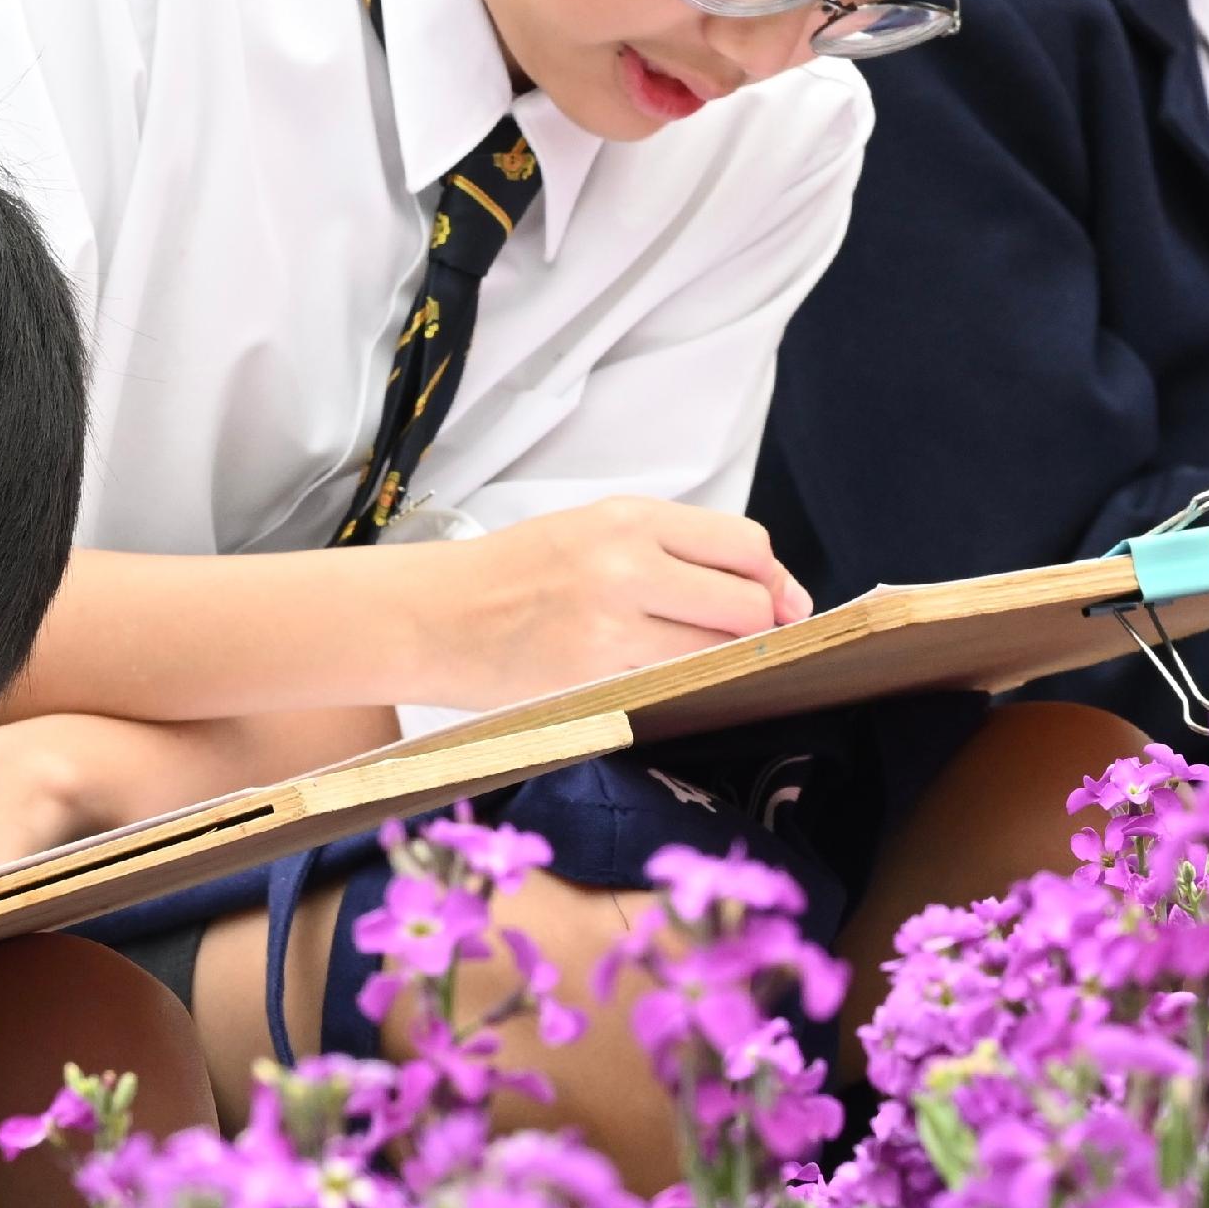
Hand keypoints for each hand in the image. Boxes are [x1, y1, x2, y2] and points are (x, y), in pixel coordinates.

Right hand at [413, 497, 813, 707]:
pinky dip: (680, 689)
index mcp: (628, 518)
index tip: (780, 605)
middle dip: (760, 629)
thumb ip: (674, 551)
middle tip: (742, 643)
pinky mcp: (594, 680)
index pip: (747, 545)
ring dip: (723, 664)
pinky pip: (672, 688)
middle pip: (749, 604)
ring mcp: (610, 627)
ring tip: (692, 661)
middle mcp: (625, 565)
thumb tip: (771, 592)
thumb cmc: (513, 576)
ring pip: (718, 653)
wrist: (429, 616)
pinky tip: (657, 681)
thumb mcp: (591, 531)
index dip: (775, 581)